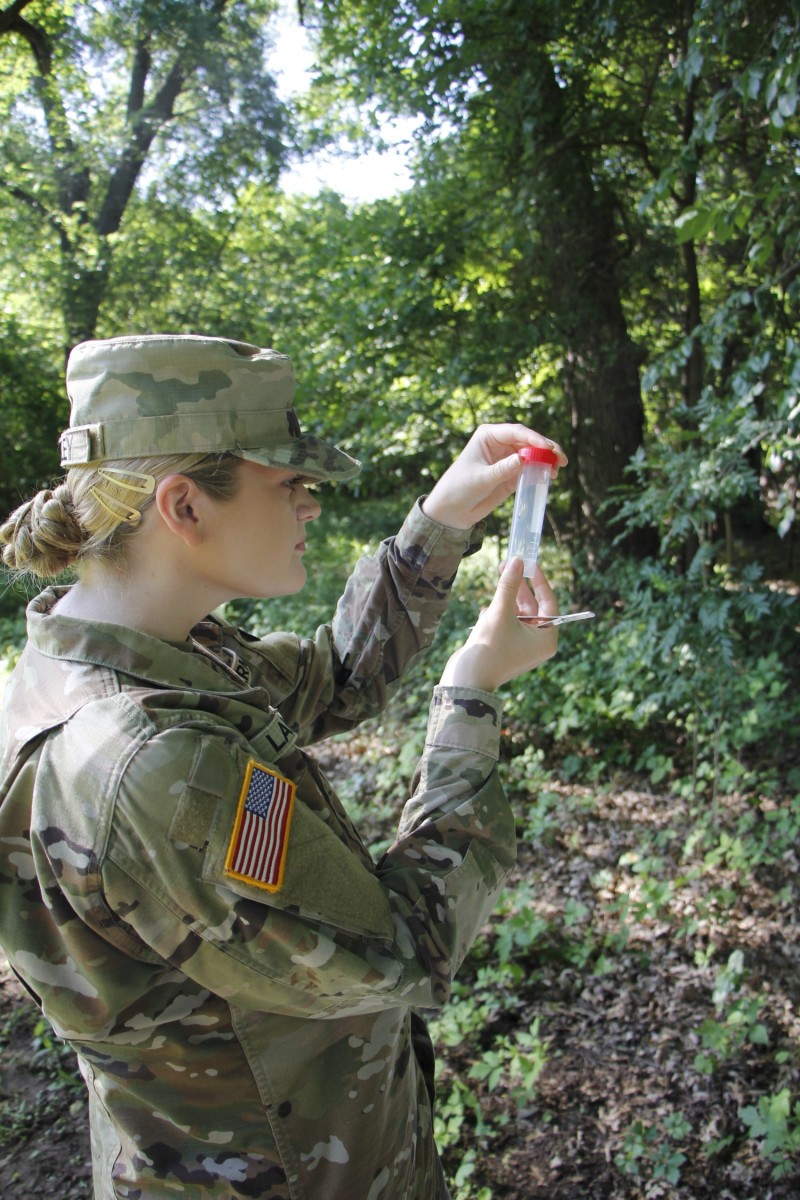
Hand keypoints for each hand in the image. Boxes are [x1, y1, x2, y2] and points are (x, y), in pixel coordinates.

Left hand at [422, 423, 566, 530]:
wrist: (452, 510)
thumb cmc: (459, 488)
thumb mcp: (480, 479)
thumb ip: (502, 469)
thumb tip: (523, 458)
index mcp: (488, 436)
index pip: (515, 432)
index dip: (534, 438)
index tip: (547, 448)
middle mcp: (500, 443)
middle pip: (528, 441)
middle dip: (546, 448)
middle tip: (560, 459)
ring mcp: (507, 458)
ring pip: (533, 454)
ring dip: (546, 460)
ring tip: (558, 468)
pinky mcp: (512, 474)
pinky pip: (530, 469)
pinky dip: (540, 472)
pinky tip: (549, 476)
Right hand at [439, 559, 559, 691]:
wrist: (467, 679)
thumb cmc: (489, 648)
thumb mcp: (501, 612)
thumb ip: (509, 585)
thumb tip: (517, 560)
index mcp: (546, 639)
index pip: (549, 603)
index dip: (539, 582)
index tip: (530, 563)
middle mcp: (537, 643)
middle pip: (532, 607)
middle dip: (519, 587)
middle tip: (508, 565)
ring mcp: (521, 646)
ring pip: (517, 613)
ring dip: (506, 598)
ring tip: (497, 580)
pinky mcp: (506, 647)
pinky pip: (506, 623)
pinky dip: (497, 614)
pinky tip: (485, 612)